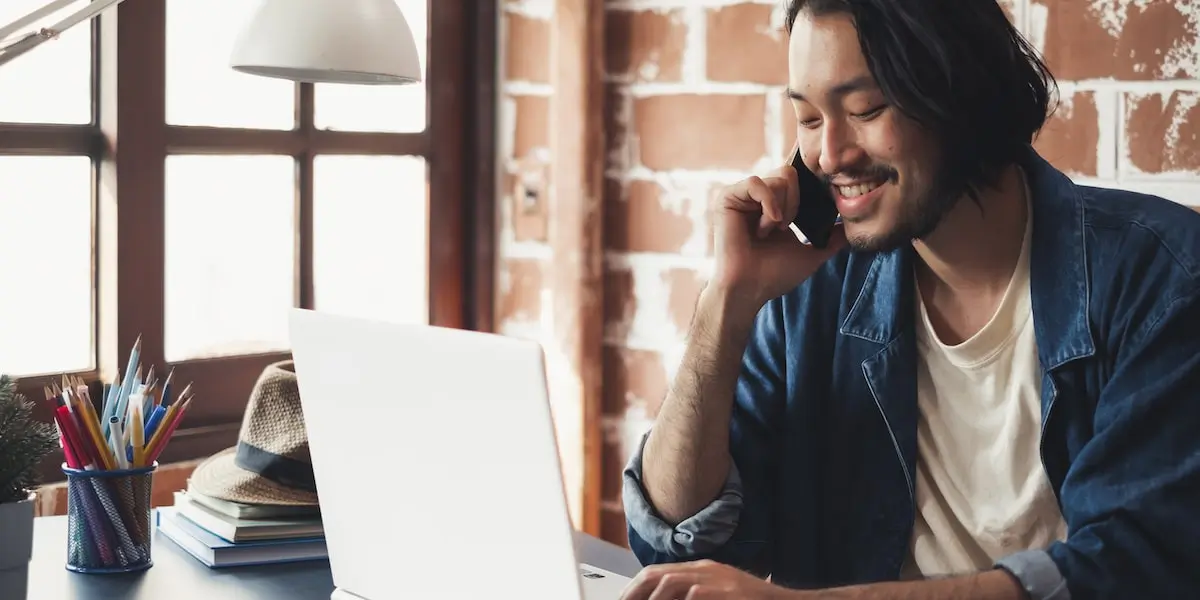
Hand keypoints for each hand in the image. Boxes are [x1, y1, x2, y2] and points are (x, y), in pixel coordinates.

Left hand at [619, 559, 792, 599]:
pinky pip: (695, 596)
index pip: (658, 573)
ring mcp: (720, 583)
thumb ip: (693, 596)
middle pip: (659, 576)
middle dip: (635, 594)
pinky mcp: (730, 594)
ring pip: (672, 584)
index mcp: (704, 571)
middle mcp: (708, 572)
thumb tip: (658, 598)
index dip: (635, 589)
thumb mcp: (721, 595)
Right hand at [710, 164, 846, 309]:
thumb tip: (851, 228)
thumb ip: (832, 239)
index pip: (797, 180)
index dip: (808, 190)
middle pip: (790, 174)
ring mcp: (742, 196)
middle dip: (796, 201)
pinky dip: (768, 203)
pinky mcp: (727, 197)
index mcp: (774, 206)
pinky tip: (766, 226)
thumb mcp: (811, 254)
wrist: (749, 289)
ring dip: (782, 208)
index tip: (814, 209)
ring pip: (777, 178)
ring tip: (772, 231)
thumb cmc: (774, 275)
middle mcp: (757, 198)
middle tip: (786, 227)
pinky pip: (756, 182)